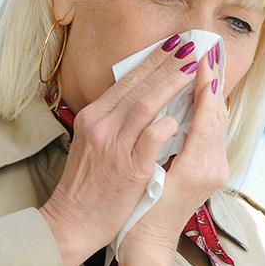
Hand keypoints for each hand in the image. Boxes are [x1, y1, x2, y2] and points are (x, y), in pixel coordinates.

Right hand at [39, 36, 215, 265]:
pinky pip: (151, 139)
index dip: (152, 61)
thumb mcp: (90, 140)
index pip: (126, 81)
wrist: (71, 220)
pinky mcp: (129, 169)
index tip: (173, 45)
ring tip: (193, 68)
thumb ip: (112, 118)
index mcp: (93, 116)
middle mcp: (101, 125)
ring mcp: (114, 146)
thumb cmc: (86, 182)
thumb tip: (141, 96)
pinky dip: (166, 125)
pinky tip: (182, 115)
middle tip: (190, 45)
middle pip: (138, 86)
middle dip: (166, 64)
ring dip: (171, 84)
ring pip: (145, 105)